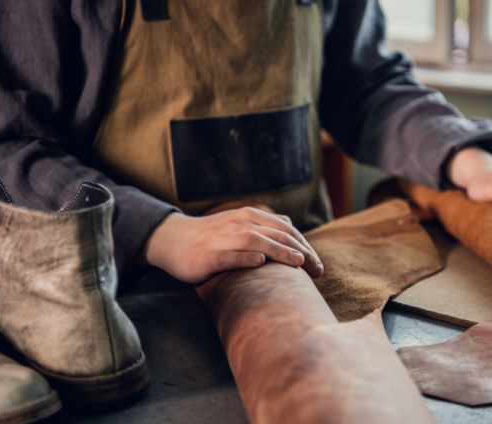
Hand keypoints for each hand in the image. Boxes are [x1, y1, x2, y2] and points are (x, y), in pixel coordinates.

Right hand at [141, 208, 323, 283]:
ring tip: (298, 263)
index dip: (306, 247)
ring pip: (256, 241)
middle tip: (318, 272)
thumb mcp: (239, 224)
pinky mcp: (208, 255)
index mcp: (251, 217)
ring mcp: (224, 238)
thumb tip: (288, 223)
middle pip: (278, 235)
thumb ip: (263, 224)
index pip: (287, 230)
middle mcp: (240, 224)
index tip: (319, 267)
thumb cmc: (211, 236)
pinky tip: (259, 263)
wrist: (172, 239)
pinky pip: (229, 255)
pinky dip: (244, 258)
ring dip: (279, 251)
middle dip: (302, 253)